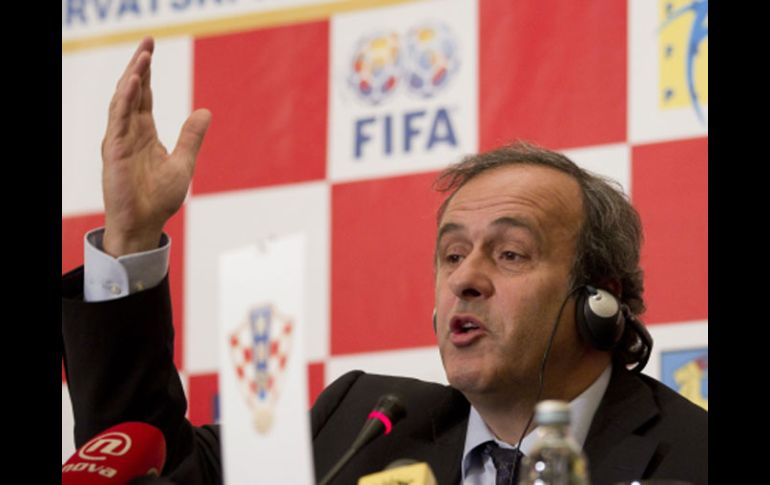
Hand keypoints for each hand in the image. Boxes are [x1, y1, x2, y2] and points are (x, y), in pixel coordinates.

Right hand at [101, 37, 211, 256]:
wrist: (145, 224)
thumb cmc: (159, 198)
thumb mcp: (183, 162)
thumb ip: (192, 136)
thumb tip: (206, 111)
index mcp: (144, 133)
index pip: (144, 95)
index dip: (146, 72)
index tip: (151, 48)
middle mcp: (129, 132)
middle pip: (133, 91)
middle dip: (139, 65)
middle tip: (147, 41)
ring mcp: (119, 140)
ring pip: (123, 100)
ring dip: (133, 77)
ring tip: (143, 56)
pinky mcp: (114, 151)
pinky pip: (118, 119)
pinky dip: (125, 100)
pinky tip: (133, 82)